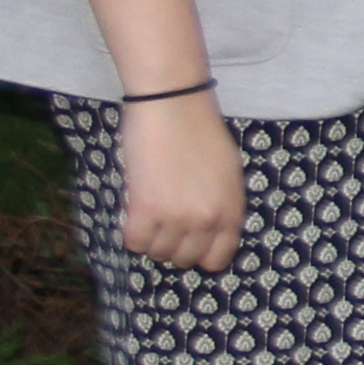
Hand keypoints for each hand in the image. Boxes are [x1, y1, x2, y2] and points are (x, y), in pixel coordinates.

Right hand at [111, 97, 247, 272]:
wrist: (174, 105)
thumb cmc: (201, 131)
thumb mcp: (228, 173)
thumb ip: (222, 203)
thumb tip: (207, 229)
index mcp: (231, 210)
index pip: (218, 258)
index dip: (201, 254)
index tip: (189, 243)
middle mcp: (207, 220)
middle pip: (185, 259)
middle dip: (173, 245)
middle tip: (164, 223)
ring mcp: (177, 217)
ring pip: (158, 253)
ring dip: (151, 238)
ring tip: (150, 213)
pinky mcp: (145, 209)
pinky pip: (134, 243)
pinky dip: (131, 233)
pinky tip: (134, 213)